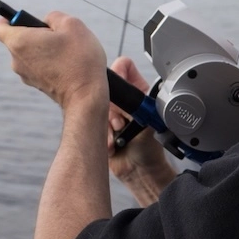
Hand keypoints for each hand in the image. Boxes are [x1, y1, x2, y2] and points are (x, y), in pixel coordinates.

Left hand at [0, 12, 108, 110]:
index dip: (10, 19)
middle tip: (59, 36)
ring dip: (46, 49)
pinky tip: (69, 65)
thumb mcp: (72, 25)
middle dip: (37, 34)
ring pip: (32, 54)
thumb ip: (54, 16)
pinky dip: (51, 63)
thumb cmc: (79, 59)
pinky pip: (40, 67)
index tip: (25, 19)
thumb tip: (48, 22)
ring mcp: (26, 76)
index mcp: (19, 42)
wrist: (86, 97)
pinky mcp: (38, 85)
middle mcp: (16, 60)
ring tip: (68, 53)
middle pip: (20, 40)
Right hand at [107, 56, 176, 205]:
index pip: (124, 66)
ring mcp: (109, 111)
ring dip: (106, 124)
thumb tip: (125, 93)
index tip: (122, 94)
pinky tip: (112, 144)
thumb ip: (136, 104)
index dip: (120, 75)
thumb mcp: (148, 122)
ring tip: (119, 135)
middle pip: (106, 86)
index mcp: (138, 90)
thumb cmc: (150, 149)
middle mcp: (123, 99)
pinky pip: (89, 121)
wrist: (139, 172)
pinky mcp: (97, 125)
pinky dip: (101, 134)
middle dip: (112, 108)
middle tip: (121, 122)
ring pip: (95, 105)